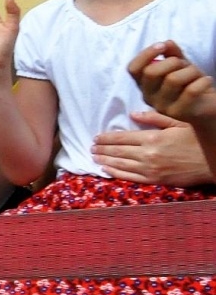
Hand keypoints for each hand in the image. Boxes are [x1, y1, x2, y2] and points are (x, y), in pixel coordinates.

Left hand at [92, 110, 211, 185]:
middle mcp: (147, 154)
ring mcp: (149, 169)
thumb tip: (133, 113)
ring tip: (94, 157)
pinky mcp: (154, 180)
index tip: (96, 137)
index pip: (122, 137)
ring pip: (120, 164)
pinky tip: (106, 169)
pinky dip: (115, 173)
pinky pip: (129, 177)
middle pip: (118, 151)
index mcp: (152, 138)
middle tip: (91, 147)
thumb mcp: (178, 123)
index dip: (107, 138)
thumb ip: (155, 118)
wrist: (211, 162)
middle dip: (102, 149)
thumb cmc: (196, 140)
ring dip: (105, 160)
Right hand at [129, 40, 215, 124]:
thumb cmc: (190, 84)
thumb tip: (167, 43)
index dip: (146, 54)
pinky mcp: (180, 113)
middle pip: (151, 73)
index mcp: (144, 85)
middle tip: (185, 65)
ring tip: (198, 75)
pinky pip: (191, 90)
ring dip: (190, 71)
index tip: (162, 46)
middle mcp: (149, 97)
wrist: (207, 108)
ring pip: (173, 79)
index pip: (133, 69)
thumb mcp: (180, 66)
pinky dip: (203, 81)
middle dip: (173, 62)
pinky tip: (207, 81)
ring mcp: (163, 107)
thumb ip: (172, 53)